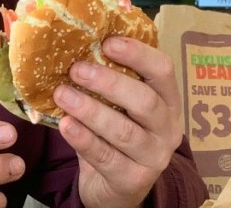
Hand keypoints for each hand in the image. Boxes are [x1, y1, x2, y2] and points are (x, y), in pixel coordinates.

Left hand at [53, 37, 182, 207]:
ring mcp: (154, 157)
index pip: (163, 70)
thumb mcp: (117, 106)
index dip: (137, 53)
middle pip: (145, 101)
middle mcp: (167, 128)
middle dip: (109, 82)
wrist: (115, 188)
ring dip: (90, 110)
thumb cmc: (114, 135)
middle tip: (76, 69)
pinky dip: (84, 139)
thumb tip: (72, 46)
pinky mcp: (134, 180)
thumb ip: (105, 81)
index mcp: (168, 100)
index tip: (107, 42)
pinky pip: (107, 157)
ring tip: (62, 95)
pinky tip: (66, 125)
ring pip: (124, 131)